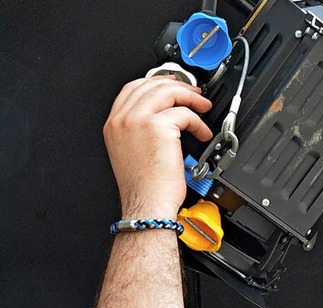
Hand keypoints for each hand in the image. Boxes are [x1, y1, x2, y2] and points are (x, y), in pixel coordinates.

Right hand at [103, 76, 212, 217]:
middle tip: (194, 93)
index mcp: (114, 124)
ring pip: (167, 92)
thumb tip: (164, 119)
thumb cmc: (145, 188)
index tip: (172, 86)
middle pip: (151, 85)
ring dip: (190, 97)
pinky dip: (198, 122)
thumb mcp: (133, 153)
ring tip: (203, 107)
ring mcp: (138, 121)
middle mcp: (123, 119)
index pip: (133, 89)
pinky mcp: (157, 127)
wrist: (147, 205)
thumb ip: (140, 131)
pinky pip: (184, 113)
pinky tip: (203, 133)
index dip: (156, 83)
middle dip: (177, 85)